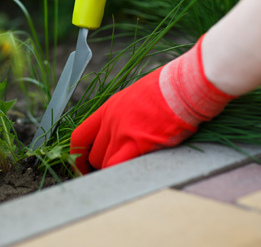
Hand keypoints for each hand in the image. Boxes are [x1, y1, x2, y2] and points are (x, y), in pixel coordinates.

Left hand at [70, 37, 234, 173]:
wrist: (182, 86)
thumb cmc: (167, 89)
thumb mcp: (136, 96)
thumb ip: (125, 115)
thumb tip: (127, 128)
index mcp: (108, 108)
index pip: (80, 136)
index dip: (78, 156)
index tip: (85, 166)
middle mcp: (111, 120)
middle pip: (93, 155)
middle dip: (101, 167)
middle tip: (113, 173)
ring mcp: (123, 132)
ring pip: (105, 164)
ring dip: (115, 172)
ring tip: (131, 172)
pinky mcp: (139, 143)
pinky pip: (118, 167)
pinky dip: (121, 175)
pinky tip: (133, 175)